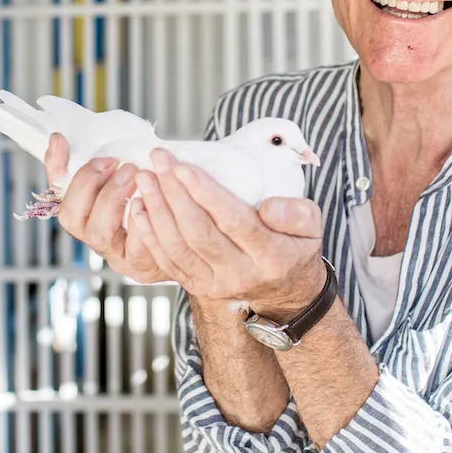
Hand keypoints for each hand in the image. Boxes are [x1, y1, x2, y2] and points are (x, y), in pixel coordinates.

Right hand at [44, 133, 169, 284]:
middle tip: (120, 164)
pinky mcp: (143, 266)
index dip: (63, 173)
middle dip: (91, 185)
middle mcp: (97, 239)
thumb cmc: (151, 206)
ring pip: (99, 234)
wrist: (191, 240)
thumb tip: (56, 138)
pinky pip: (136, 247)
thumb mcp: (121, 181)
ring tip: (137, 176)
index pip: (58, 196)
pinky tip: (150, 202)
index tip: (85, 149)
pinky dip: (141, 223)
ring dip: (114, 199)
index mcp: (86, 218)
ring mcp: (117, 255)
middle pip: (72, 219)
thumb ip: (92, 162)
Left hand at [128, 148, 324, 315]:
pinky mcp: (198, 287)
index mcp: (272, 257)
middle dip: (173, 194)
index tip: (184, 167)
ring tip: (145, 178)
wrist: (285, 291)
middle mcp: (241, 275)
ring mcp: (217, 285)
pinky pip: (168, 262)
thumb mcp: (312, 226)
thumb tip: (268, 207)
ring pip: (178, 248)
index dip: (206, 194)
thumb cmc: (295, 245)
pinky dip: (149, 235)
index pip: (234, 222)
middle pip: (199, 233)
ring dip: (156, 210)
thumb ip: (298, 213)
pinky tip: (139, 208)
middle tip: (159, 161)